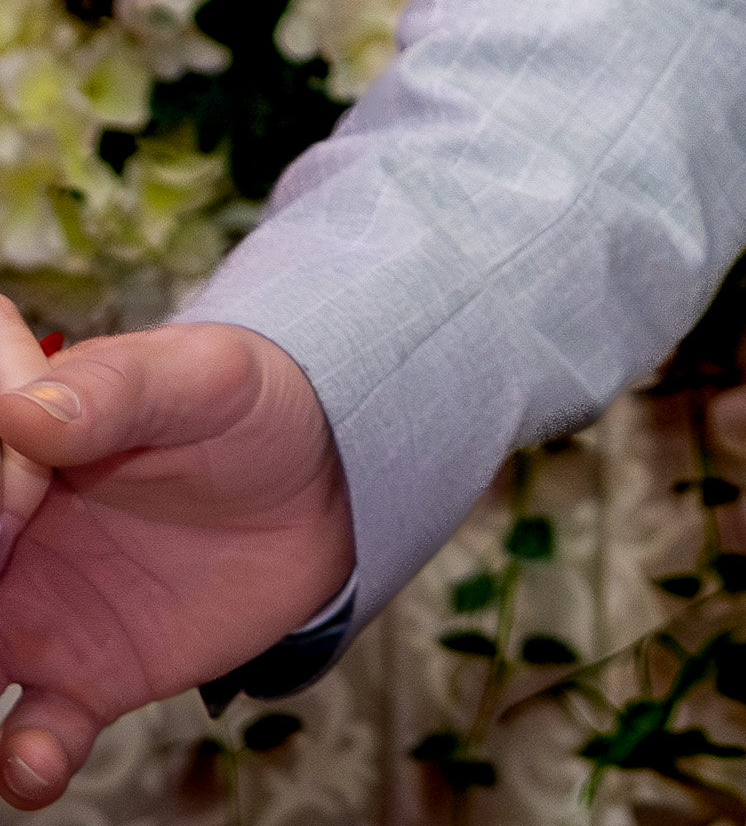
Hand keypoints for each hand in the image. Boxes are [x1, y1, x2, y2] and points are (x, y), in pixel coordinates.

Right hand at [0, 324, 352, 807]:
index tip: (11, 526)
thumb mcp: (204, 378)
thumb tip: (22, 411)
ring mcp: (36, 615)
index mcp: (21, 448)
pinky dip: (25, 762)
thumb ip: (119, 388)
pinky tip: (39, 762)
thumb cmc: (251, 408)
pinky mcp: (82, 680)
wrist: (319, 485)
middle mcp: (9, 536)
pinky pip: (32, 736)